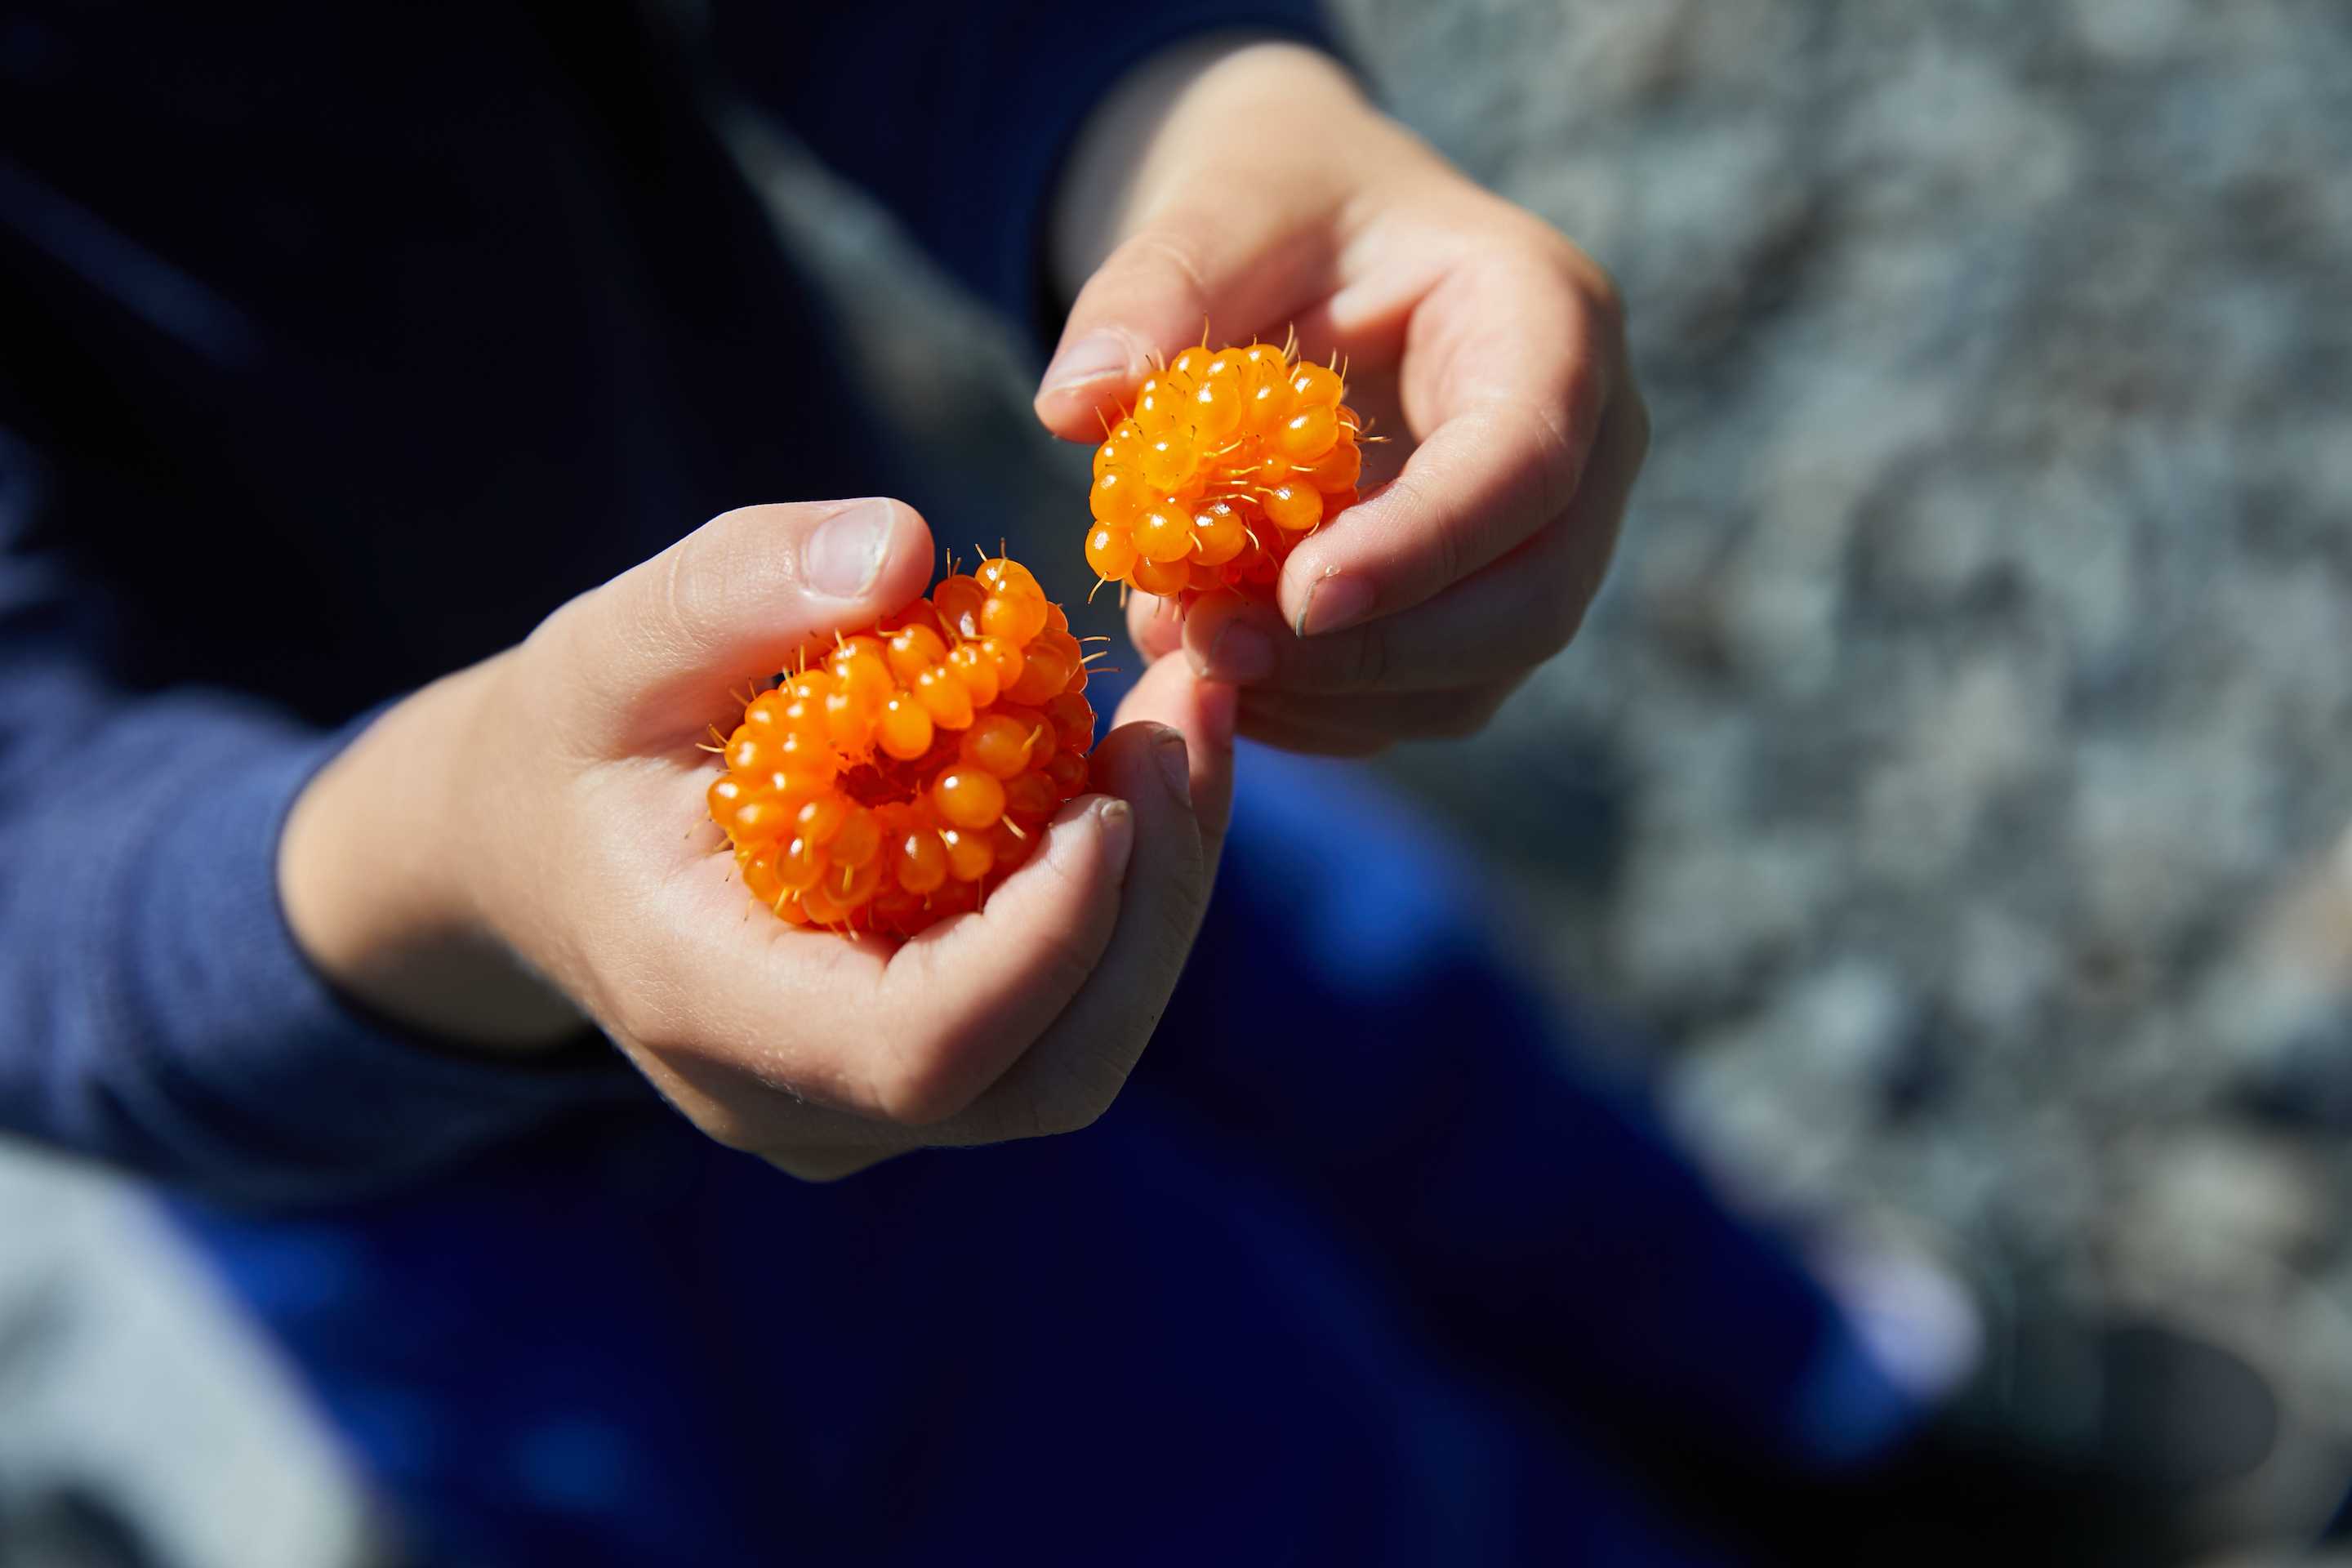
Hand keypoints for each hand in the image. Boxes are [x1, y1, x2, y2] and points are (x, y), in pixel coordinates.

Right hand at [280, 499, 1232, 1178]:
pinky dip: (1120, 898)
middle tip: (1194, 711)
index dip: (1047, 940)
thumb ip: (735, 587)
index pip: (919, 1051)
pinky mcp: (921, 1080)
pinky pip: (1060, 1018)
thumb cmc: (570, 744)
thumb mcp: (611, 641)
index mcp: (709, 1010)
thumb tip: (904, 545)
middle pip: (1047, 1074)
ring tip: (1184, 718)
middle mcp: (801, 1101)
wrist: (534, 855)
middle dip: (1153, 897)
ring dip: (1160, 889)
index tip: (1112, 787)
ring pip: (1078, 1054)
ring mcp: (867, 1111)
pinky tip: (1132, 766)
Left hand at [1039, 42, 1647, 754]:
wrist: (1312, 241)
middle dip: (1373, 651)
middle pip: (1530, 601)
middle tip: (1216, 648)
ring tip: (1188, 652)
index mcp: (1551, 322)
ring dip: (1330, 695)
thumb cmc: (1281, 203)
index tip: (1301, 596)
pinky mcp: (1479, 611)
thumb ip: (1153, 289)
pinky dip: (1315, 711)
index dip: (1424, 546)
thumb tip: (1072, 404)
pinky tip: (1216, 676)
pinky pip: (1419, 701)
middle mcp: (1583, 448)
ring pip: (1476, 675)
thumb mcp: (1217, 207)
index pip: (1526, 463)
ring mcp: (1545, 543)